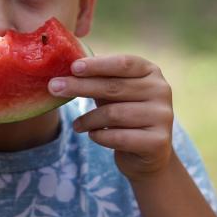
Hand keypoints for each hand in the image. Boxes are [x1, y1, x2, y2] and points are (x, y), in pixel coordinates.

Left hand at [48, 54, 173, 181]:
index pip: (123, 63)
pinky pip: (119, 137)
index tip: (73, 67)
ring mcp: (163, 116)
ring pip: (113, 114)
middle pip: (114, 87)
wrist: (148, 153)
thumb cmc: (124, 113)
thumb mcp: (112, 92)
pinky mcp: (159, 141)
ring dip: (88, 119)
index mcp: (150, 72)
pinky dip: (99, 136)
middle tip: (53, 87)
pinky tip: (92, 135)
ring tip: (76, 125)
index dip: (97, 65)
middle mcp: (161, 90)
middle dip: (79, 87)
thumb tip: (64, 68)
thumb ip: (97, 79)